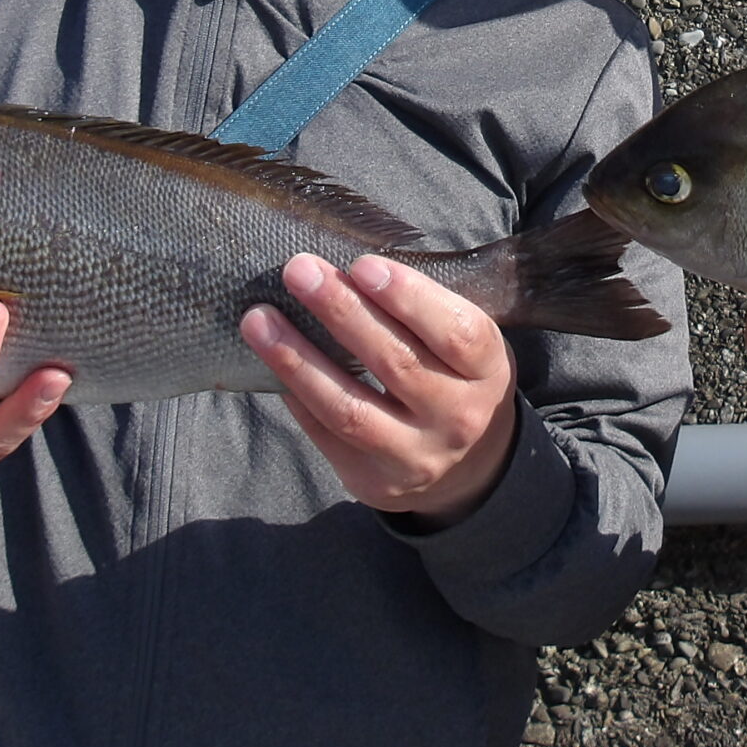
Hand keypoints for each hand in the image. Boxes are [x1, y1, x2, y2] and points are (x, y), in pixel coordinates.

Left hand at [239, 253, 518, 527]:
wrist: (469, 468)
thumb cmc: (458, 380)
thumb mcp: (467, 345)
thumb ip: (426, 311)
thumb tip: (349, 269)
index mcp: (487, 372)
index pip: (455, 333)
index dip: (409, 298)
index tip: (362, 265)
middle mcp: (457, 419)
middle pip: (395, 364)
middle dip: (342, 312)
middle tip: (299, 272)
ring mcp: (415, 457)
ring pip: (349, 407)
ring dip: (298, 359)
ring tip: (259, 320)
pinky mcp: (374, 482)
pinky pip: (325, 433)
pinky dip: (296, 393)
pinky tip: (268, 360)